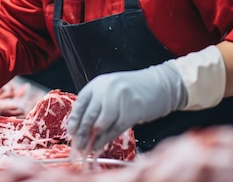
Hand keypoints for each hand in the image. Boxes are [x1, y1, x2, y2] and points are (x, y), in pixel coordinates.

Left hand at [67, 61, 186, 152]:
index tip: (71, 132)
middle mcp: (107, 90)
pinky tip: (100, 146)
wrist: (161, 85)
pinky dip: (105, 140)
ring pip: (101, 125)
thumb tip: (83, 127)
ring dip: (92, 140)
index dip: (75, 120)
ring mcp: (119, 100)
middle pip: (89, 116)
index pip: (81, 103)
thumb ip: (98, 104)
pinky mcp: (132, 112)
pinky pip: (115, 130)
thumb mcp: (111, 90)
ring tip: (87, 149)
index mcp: (99, 84)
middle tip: (78, 146)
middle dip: (82, 134)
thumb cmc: (135, 89)